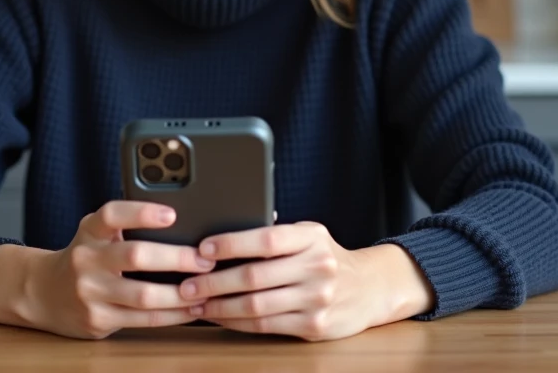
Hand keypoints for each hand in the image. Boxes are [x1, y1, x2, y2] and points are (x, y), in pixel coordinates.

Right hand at [0, 201, 214, 338]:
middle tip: (205, 259)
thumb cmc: (84, 257)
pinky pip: (143, 320)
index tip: (171, 214)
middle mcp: (87, 260)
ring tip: (206, 288)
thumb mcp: (95, 233)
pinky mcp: (98, 320)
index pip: (112, 215)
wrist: (42, 292)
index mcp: (90, 231)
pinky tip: (190, 309)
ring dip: (180, 294)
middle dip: (176, 258)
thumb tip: (182, 220)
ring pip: (143, 295)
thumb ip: (124, 225)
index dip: (141, 213)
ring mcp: (90, 293)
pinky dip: (172, 315)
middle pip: (135, 256)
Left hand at [178, 222, 433, 340]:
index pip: (266, 239)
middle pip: (255, 277)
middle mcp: (317, 267)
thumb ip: (275, 234)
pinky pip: (266, 326)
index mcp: (311, 238)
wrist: (371, 288)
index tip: (202, 248)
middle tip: (187, 285)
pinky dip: (236, 323)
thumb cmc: (326, 257)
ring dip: (219, 306)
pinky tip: (219, 316)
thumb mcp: (308, 235)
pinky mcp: (315, 326)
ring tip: (196, 303)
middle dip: (214, 282)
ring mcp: (318, 299)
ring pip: (256, 306)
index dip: (231, 244)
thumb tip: (223, 232)